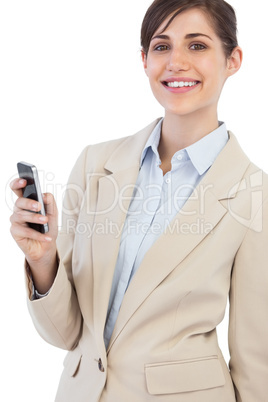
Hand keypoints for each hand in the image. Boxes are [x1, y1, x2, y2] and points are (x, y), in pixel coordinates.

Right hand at [10, 178, 58, 292]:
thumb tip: (43, 195)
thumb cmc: (47, 227)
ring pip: (22, 216)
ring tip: (45, 221)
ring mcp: (15, 220)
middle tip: (38, 206)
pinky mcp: (15, 232)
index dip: (18, 183)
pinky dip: (38, 235)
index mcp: (26, 201)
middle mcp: (18, 209)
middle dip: (29, 203)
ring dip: (35, 219)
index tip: (24, 181)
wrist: (46, 246)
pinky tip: (47, 238)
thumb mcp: (53, 213)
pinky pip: (25, 232)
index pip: (17, 189)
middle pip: (19, 202)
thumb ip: (49, 201)